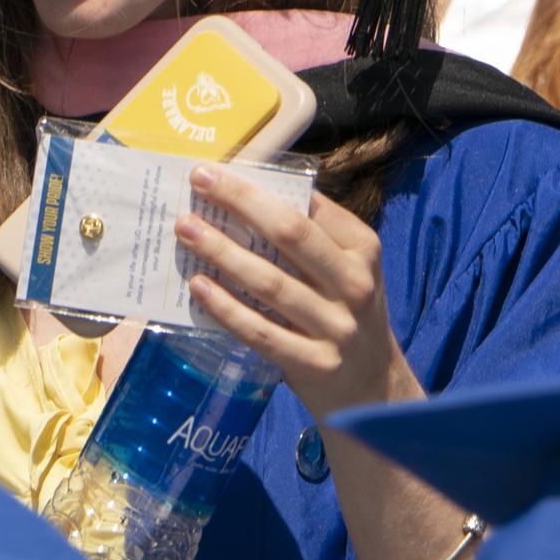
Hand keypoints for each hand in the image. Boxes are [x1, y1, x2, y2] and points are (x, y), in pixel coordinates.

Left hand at [179, 169, 417, 422]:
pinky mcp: (314, 363)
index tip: (216, 173)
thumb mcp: (346, 268)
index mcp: (362, 249)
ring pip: (270, 282)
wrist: (372, 386)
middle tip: (198, 183)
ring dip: (223, 252)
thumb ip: (312, 236)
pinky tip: (199, 287)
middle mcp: (354, 284)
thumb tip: (246, 196)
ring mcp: (336, 326)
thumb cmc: (346, 312)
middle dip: (240, 203)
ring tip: (187, 231)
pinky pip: (261, 331)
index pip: (308, 207)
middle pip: (291, 234)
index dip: (257, 189)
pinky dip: (227, 308)